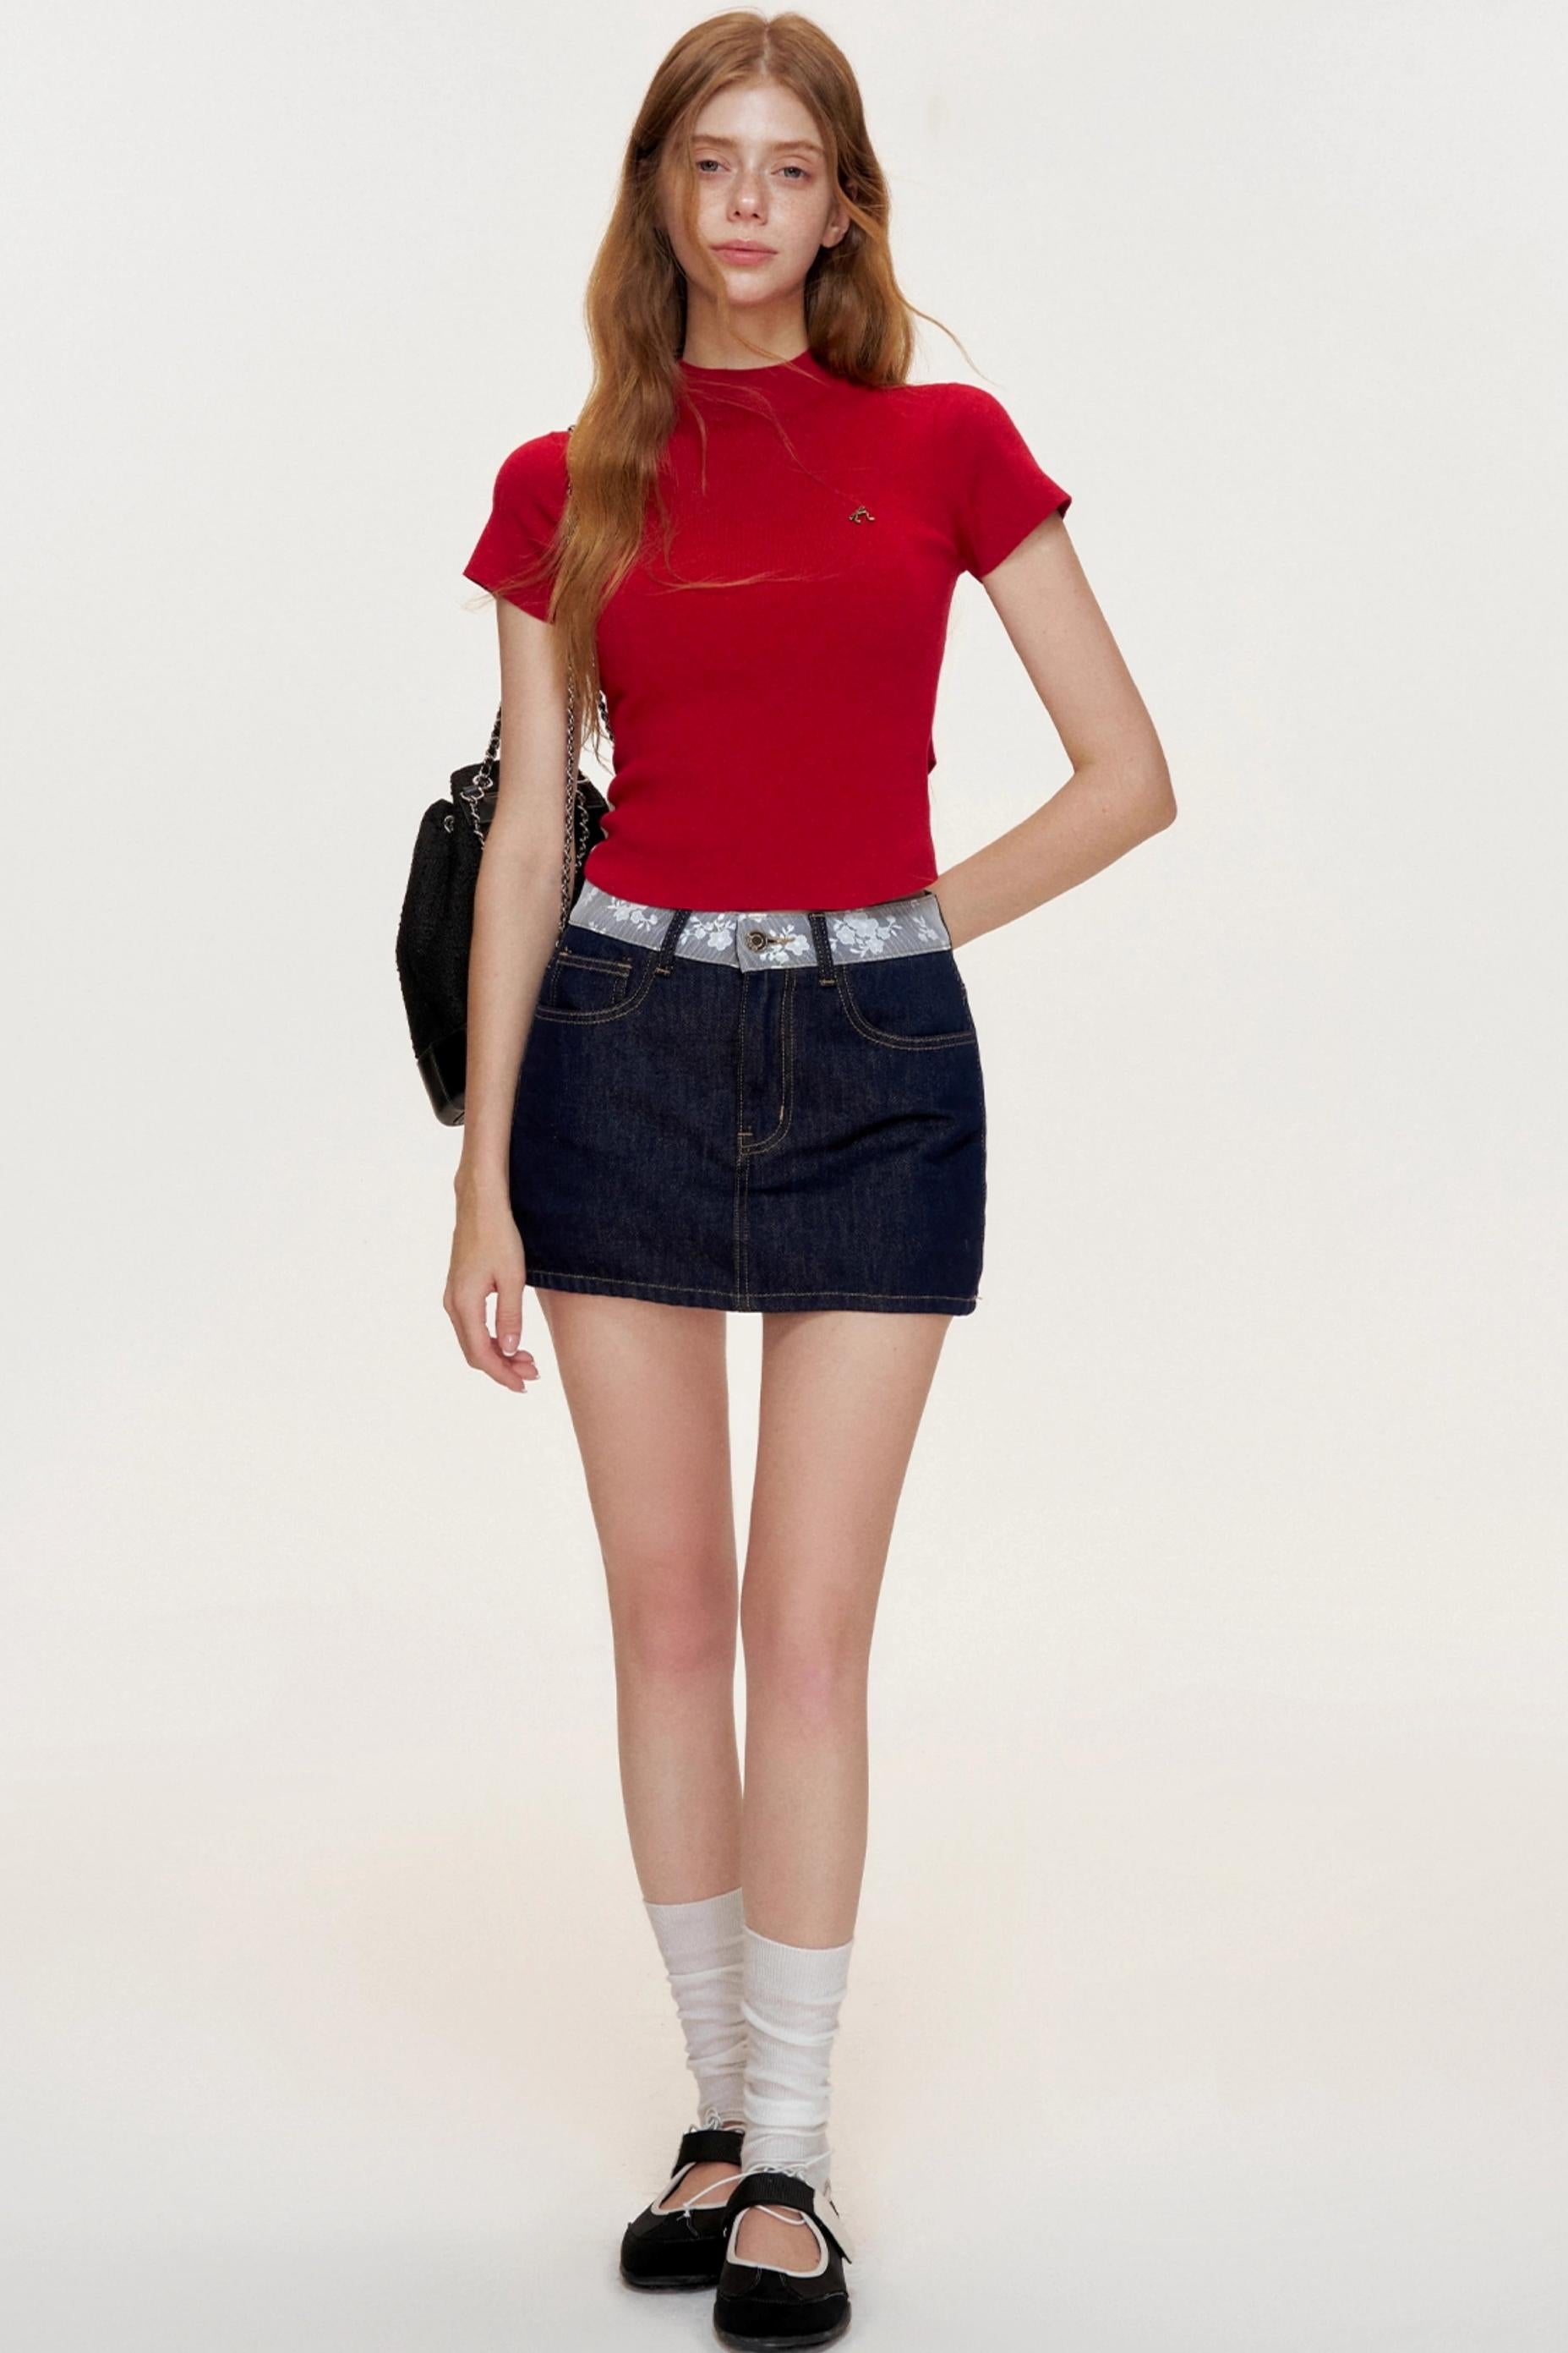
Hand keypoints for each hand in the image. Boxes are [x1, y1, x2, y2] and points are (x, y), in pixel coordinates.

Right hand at [444, 1187, 539, 1392]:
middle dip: (503, 1367)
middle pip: (474, 1352)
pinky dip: (490, 1339)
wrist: (480, 1205)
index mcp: (464, 1303)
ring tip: (527, 1358)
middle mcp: (453, 1304)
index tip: (524, 1385)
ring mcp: (453, 1297)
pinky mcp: (459, 1290)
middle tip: (533, 1371)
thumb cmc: (499, 1236)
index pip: (481, 1353)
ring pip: (472, 1340)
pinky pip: (471, 1326)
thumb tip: (508, 1349)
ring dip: (498, 1354)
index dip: (502, 1374)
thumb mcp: (513, 1278)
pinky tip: (510, 1339)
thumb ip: (510, 1316)